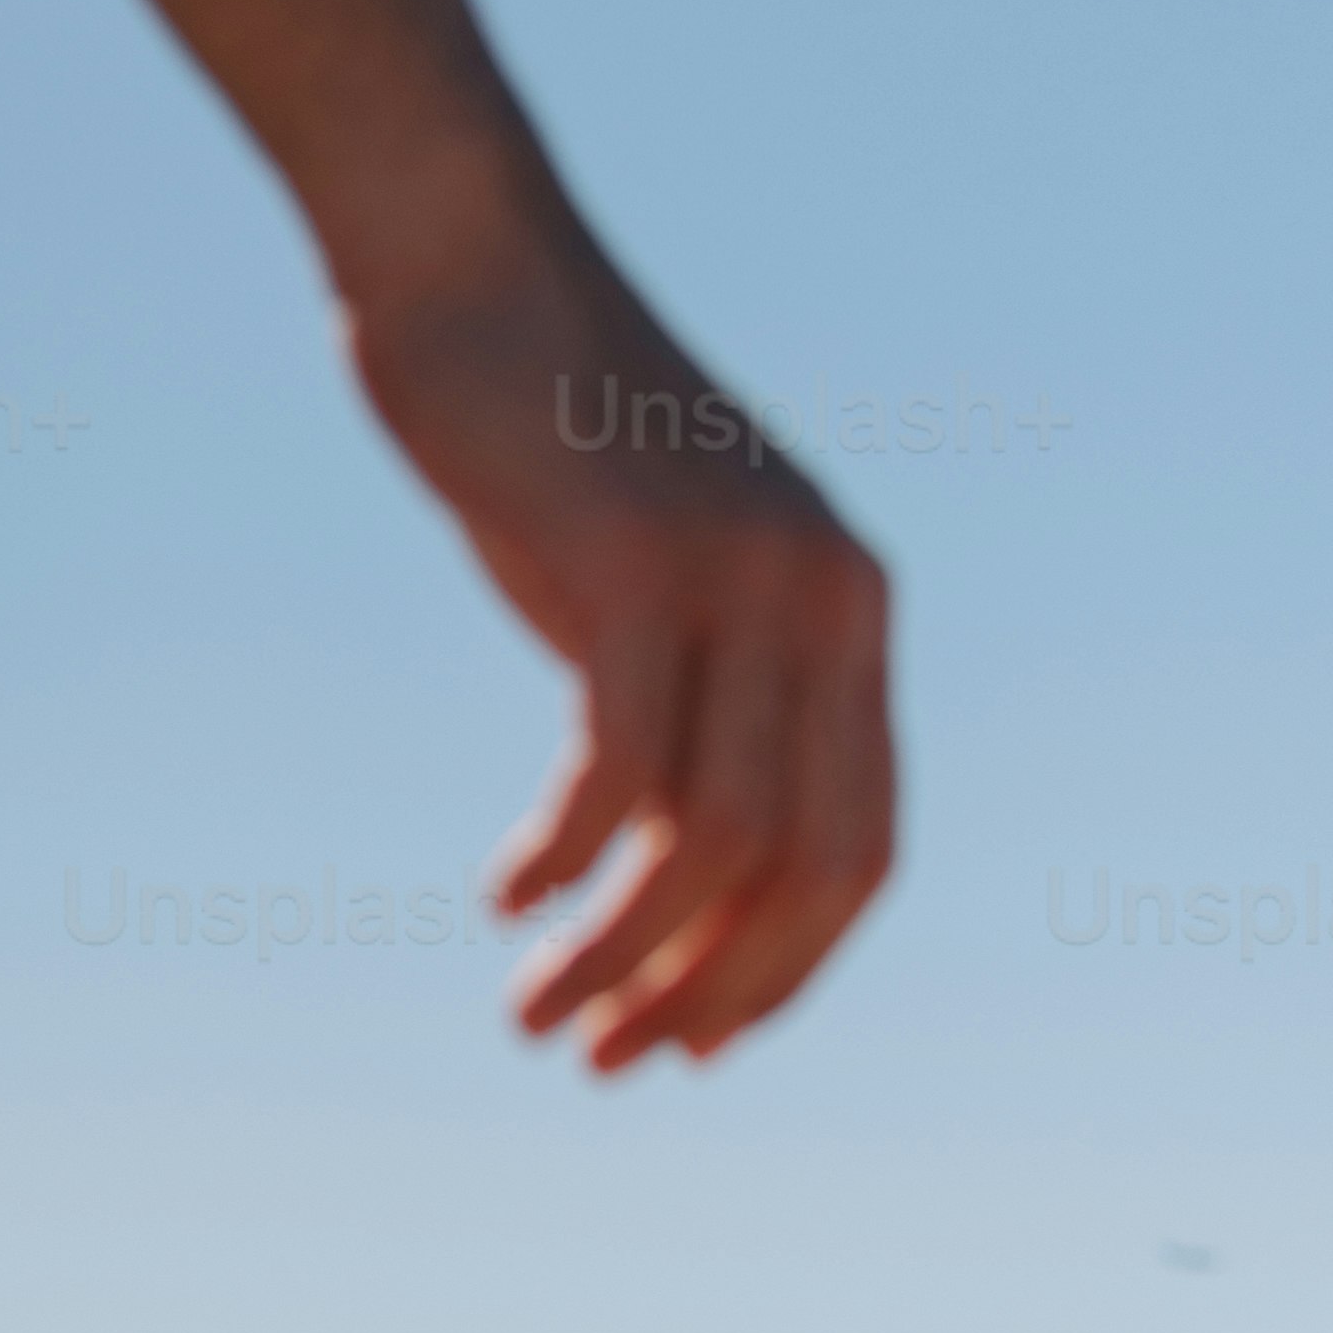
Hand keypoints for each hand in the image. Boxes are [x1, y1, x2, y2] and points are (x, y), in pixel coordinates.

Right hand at [338, 198, 895, 1069]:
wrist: (472, 266)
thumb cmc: (549, 436)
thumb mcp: (653, 585)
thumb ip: (694, 705)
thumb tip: (671, 876)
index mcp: (852, 613)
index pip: (860, 849)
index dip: (784, 973)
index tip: (689, 1047)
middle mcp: (827, 597)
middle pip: (808, 867)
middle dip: (710, 993)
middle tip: (607, 1065)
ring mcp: (741, 576)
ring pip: (709, 840)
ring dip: (622, 959)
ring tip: (539, 1021)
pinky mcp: (638, 562)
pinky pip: (620, 769)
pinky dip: (564, 860)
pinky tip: (506, 902)